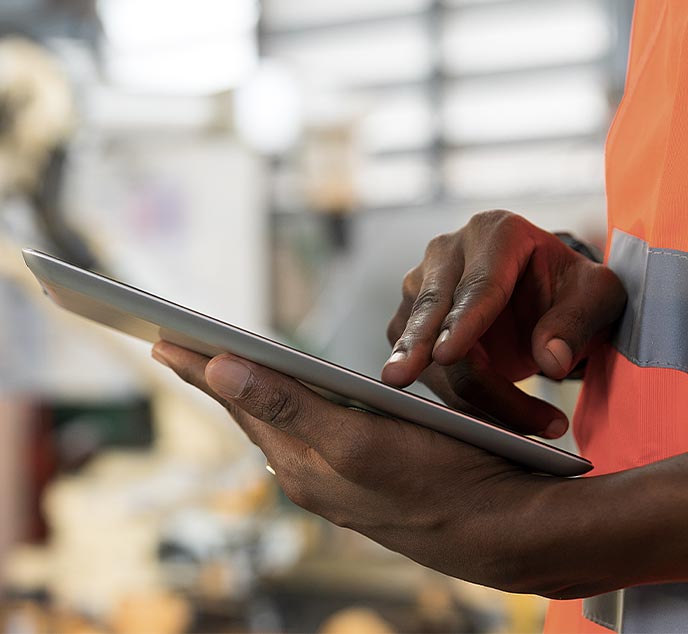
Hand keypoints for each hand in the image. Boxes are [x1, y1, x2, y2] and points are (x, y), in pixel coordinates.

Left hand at [151, 341, 550, 592]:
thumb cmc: (436, 480)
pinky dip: (281, 411)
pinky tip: (281, 406)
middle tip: (176, 348)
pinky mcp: (357, 479)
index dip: (198, 368)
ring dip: (244, 394)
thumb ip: (286, 406)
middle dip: (211, 379)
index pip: (237, 402)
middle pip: (249, 414)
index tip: (163, 339)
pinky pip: (303, 438)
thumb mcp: (355, 441)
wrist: (497, 530)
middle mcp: (308, 474)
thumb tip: (219, 370)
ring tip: (217, 370)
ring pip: (274, 426)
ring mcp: (332, 479)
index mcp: (301, 462)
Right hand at [382, 211, 626, 437]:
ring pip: (427, 349)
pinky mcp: (407, 319)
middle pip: (433, 312)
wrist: (539, 294)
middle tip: (398, 379)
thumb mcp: (597, 296)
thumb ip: (577, 322)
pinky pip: (426, 367)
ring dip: (465, 395)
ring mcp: (419, 286)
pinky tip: (496, 413)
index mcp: (494, 233)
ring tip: (529, 423)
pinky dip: (458, 399)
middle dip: (417, 350)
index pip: (478, 285)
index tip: (448, 355)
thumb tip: (550, 360)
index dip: (463, 322)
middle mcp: (446, 253)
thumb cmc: (568, 290)